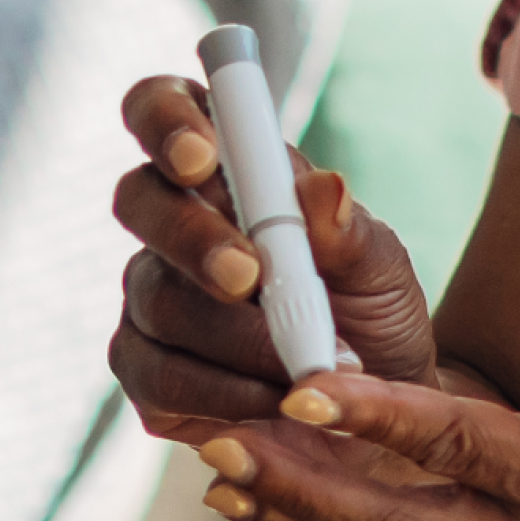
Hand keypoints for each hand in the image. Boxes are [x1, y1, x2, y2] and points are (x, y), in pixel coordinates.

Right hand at [108, 74, 439, 446]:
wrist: (376, 411)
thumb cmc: (372, 315)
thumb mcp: (381, 270)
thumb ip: (348, 232)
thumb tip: (323, 188)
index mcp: (229, 172)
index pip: (167, 109)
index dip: (168, 120)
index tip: (203, 155)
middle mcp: (175, 227)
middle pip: (138, 200)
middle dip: (192, 237)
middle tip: (248, 277)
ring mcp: (151, 300)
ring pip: (156, 299)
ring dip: (233, 334)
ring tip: (306, 361)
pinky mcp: (147, 375)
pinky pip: (160, 378)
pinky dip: (224, 392)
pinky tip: (274, 399)